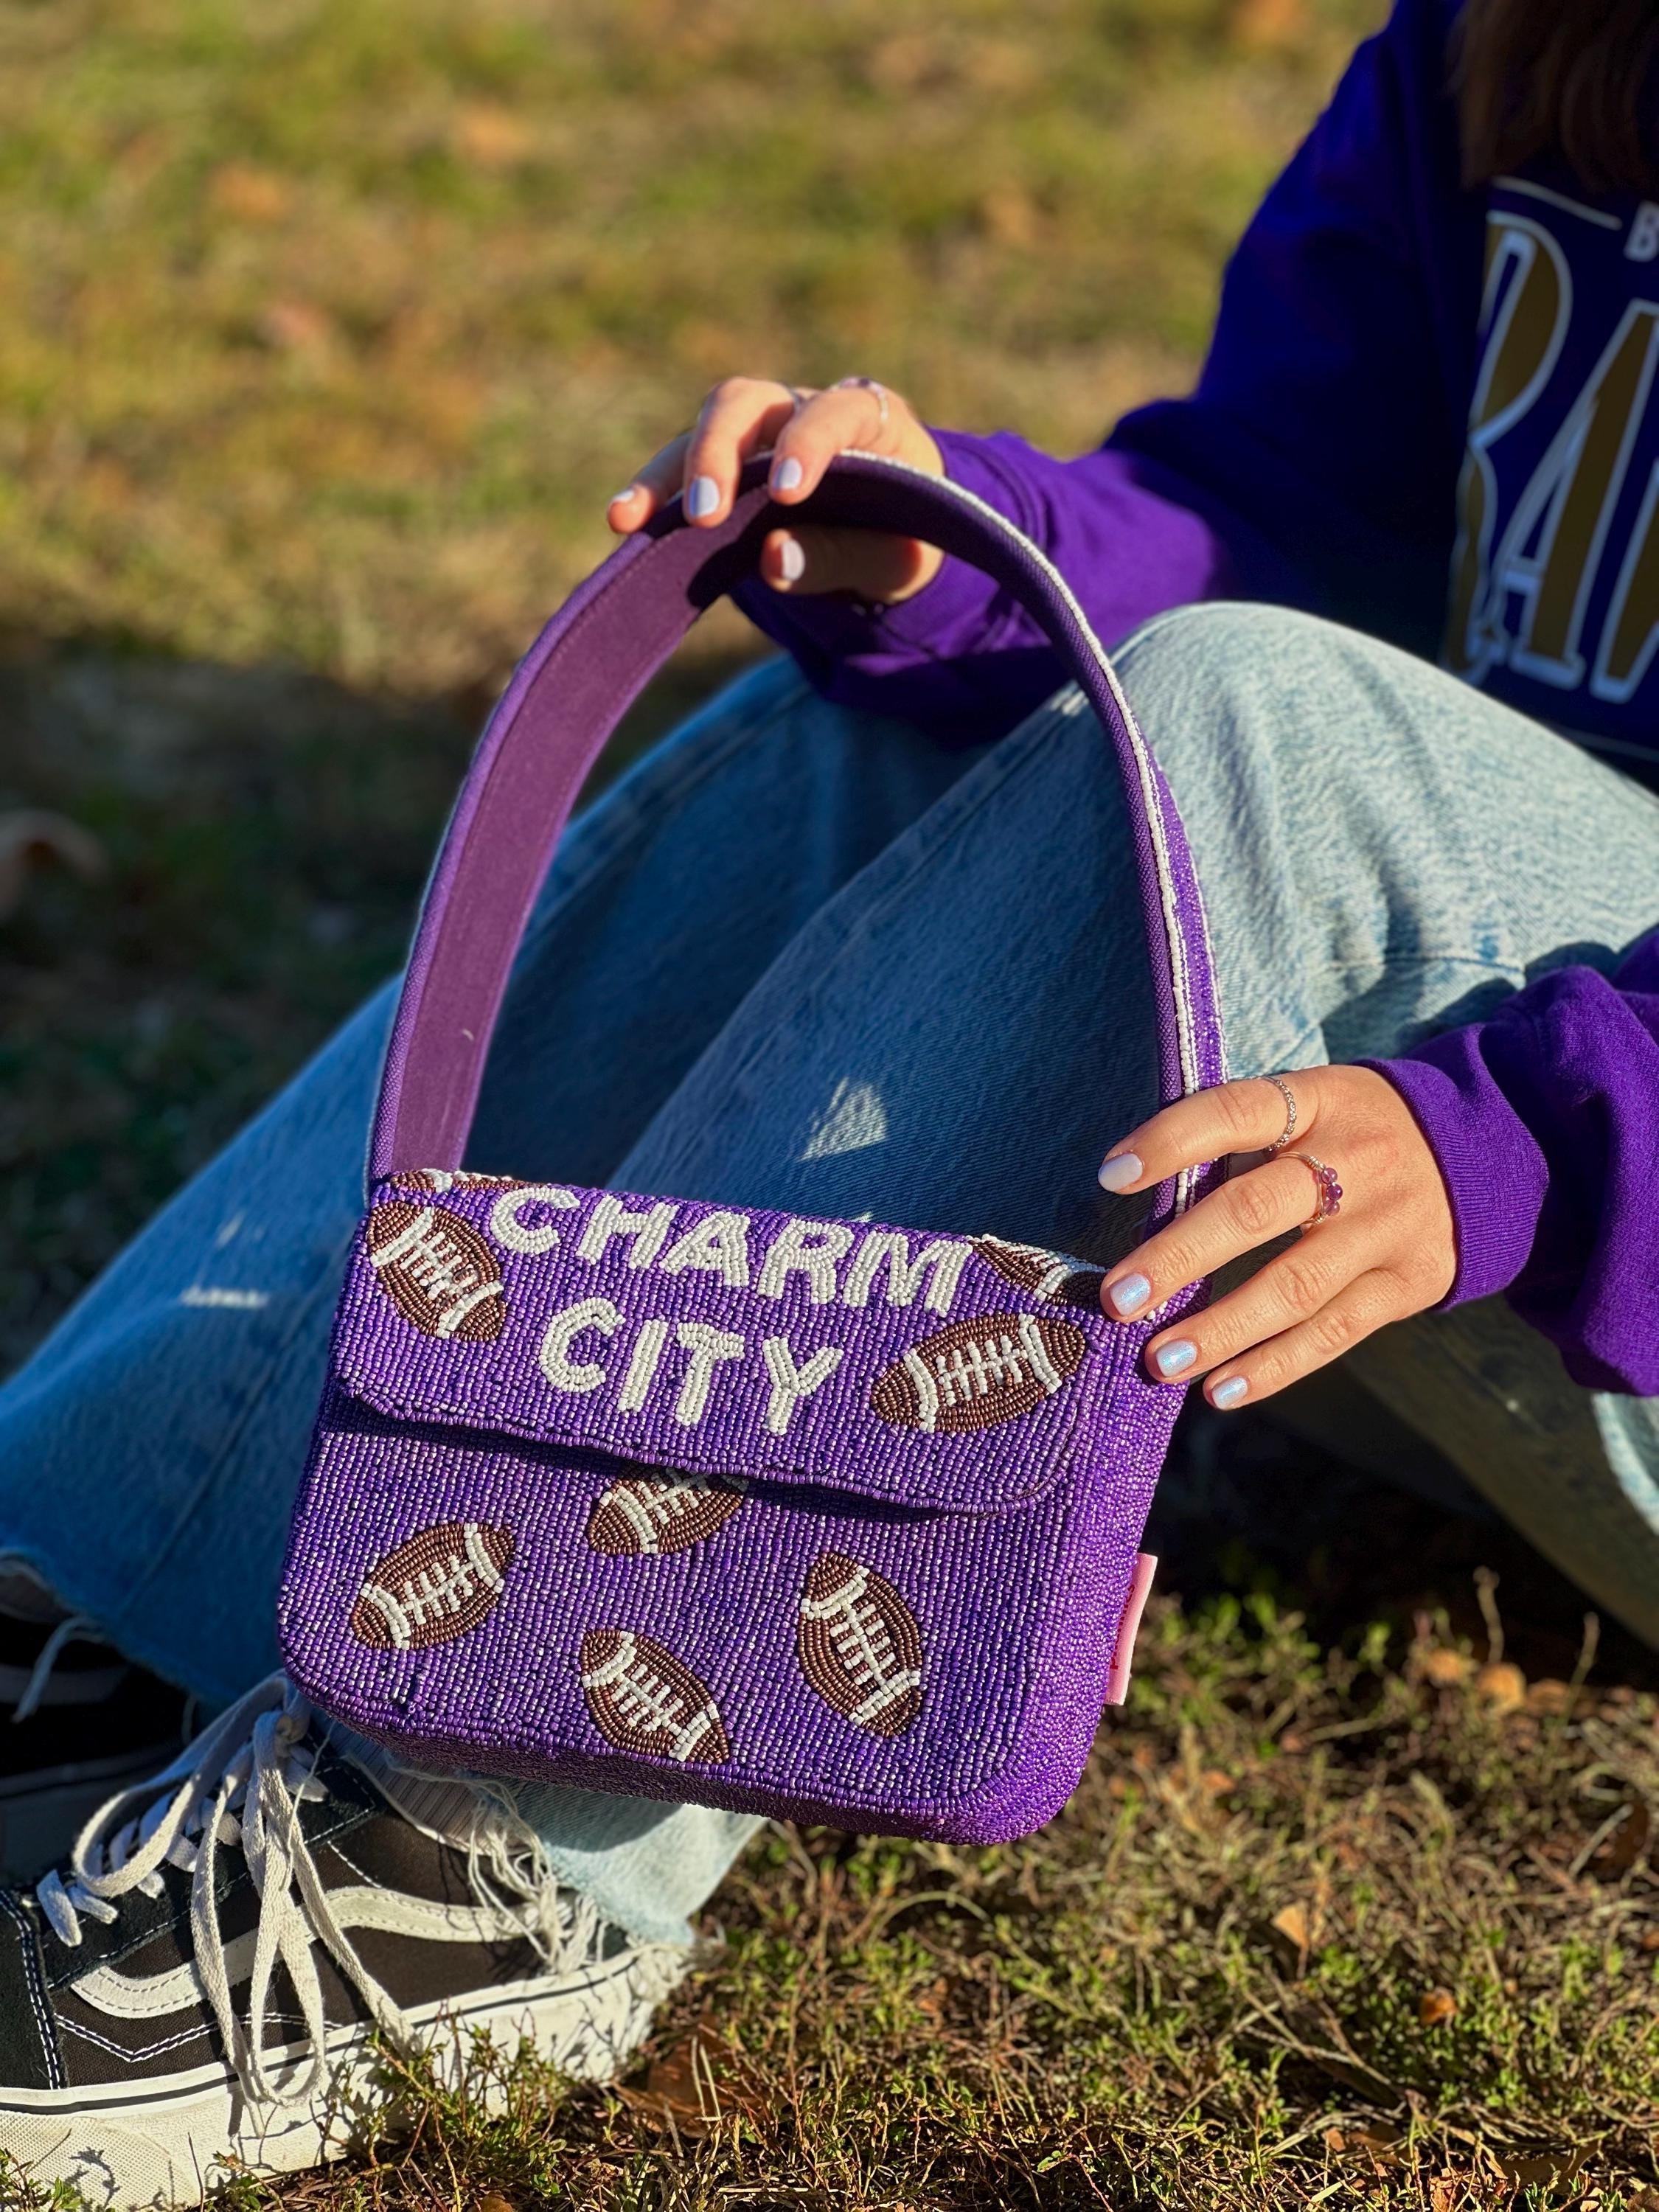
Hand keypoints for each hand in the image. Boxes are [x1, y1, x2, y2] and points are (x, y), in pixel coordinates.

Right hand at [606, 375, 945, 603]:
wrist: (891, 535)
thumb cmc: (903, 540)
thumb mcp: (893, 562)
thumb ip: (840, 558)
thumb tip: (770, 558)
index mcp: (870, 419)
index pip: (834, 412)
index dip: (808, 444)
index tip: (787, 491)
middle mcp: (803, 409)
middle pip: (748, 403)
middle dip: (719, 455)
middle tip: (705, 516)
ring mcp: (758, 432)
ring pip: (704, 428)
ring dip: (667, 474)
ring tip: (629, 520)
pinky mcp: (726, 464)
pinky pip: (683, 469)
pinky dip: (654, 495)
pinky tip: (624, 524)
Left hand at [1095, 1066, 1456, 1407]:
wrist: (1486, 1151)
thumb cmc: (1352, 1132)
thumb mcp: (1310, 1107)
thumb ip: (1238, 1146)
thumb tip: (1137, 1207)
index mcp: (1318, 1100)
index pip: (1234, 1112)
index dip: (1171, 1142)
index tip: (1110, 1177)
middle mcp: (1356, 1160)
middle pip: (1256, 1209)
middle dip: (1180, 1258)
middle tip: (1118, 1299)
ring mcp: (1387, 1225)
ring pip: (1294, 1285)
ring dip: (1220, 1329)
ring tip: (1159, 1361)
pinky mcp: (1410, 1282)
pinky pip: (1334, 1333)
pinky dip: (1273, 1366)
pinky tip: (1219, 1390)